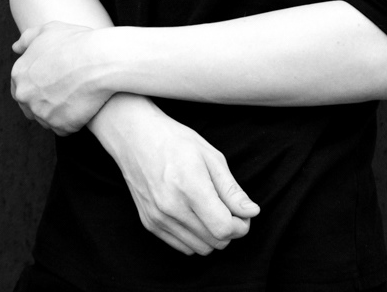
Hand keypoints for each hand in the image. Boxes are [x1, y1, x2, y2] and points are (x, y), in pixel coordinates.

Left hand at [10, 21, 111, 134]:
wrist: (99, 59)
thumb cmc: (76, 42)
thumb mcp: (49, 30)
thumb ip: (28, 39)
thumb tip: (16, 48)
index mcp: (19, 74)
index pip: (19, 88)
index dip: (35, 87)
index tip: (51, 85)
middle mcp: (25, 95)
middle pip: (30, 107)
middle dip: (44, 103)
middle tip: (65, 94)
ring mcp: (41, 112)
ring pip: (47, 119)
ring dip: (58, 114)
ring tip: (77, 100)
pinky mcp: (60, 126)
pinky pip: (63, 129)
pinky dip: (72, 122)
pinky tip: (83, 109)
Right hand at [88, 94, 259, 255]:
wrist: (135, 137)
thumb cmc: (175, 141)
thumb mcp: (211, 156)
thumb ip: (231, 189)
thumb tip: (252, 212)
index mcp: (189, 186)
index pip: (224, 228)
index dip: (241, 225)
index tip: (243, 212)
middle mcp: (171, 207)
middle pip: (215, 242)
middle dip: (231, 230)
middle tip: (230, 210)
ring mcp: (158, 218)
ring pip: (201, 248)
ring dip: (213, 236)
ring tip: (211, 212)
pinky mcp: (149, 224)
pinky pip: (183, 247)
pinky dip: (195, 238)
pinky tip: (195, 216)